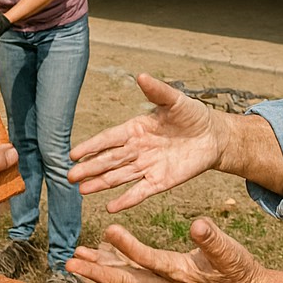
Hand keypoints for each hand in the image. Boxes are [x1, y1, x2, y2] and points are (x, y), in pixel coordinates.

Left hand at [67, 218, 264, 282]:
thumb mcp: (230, 251)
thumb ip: (212, 239)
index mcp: (180, 273)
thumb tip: (198, 223)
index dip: (128, 247)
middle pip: (125, 282)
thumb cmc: (237, 270)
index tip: (108, 228)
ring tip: (73, 261)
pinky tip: (96, 260)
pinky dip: (109, 274)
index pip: (149, 261)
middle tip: (70, 261)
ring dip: (96, 275)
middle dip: (95, 272)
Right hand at [69, 73, 226, 211]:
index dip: (91, 146)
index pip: (108, 139)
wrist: (213, 136)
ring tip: (81, 190)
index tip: (73, 154)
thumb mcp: (174, 100)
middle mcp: (137, 149)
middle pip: (109, 160)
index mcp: (135, 129)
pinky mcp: (160, 181)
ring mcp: (147, 167)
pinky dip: (126, 200)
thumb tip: (141, 75)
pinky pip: (140, 192)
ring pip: (119, 176)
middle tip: (69, 176)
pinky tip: (110, 207)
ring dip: (101, 183)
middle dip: (90, 168)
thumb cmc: (192, 115)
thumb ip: (156, 91)